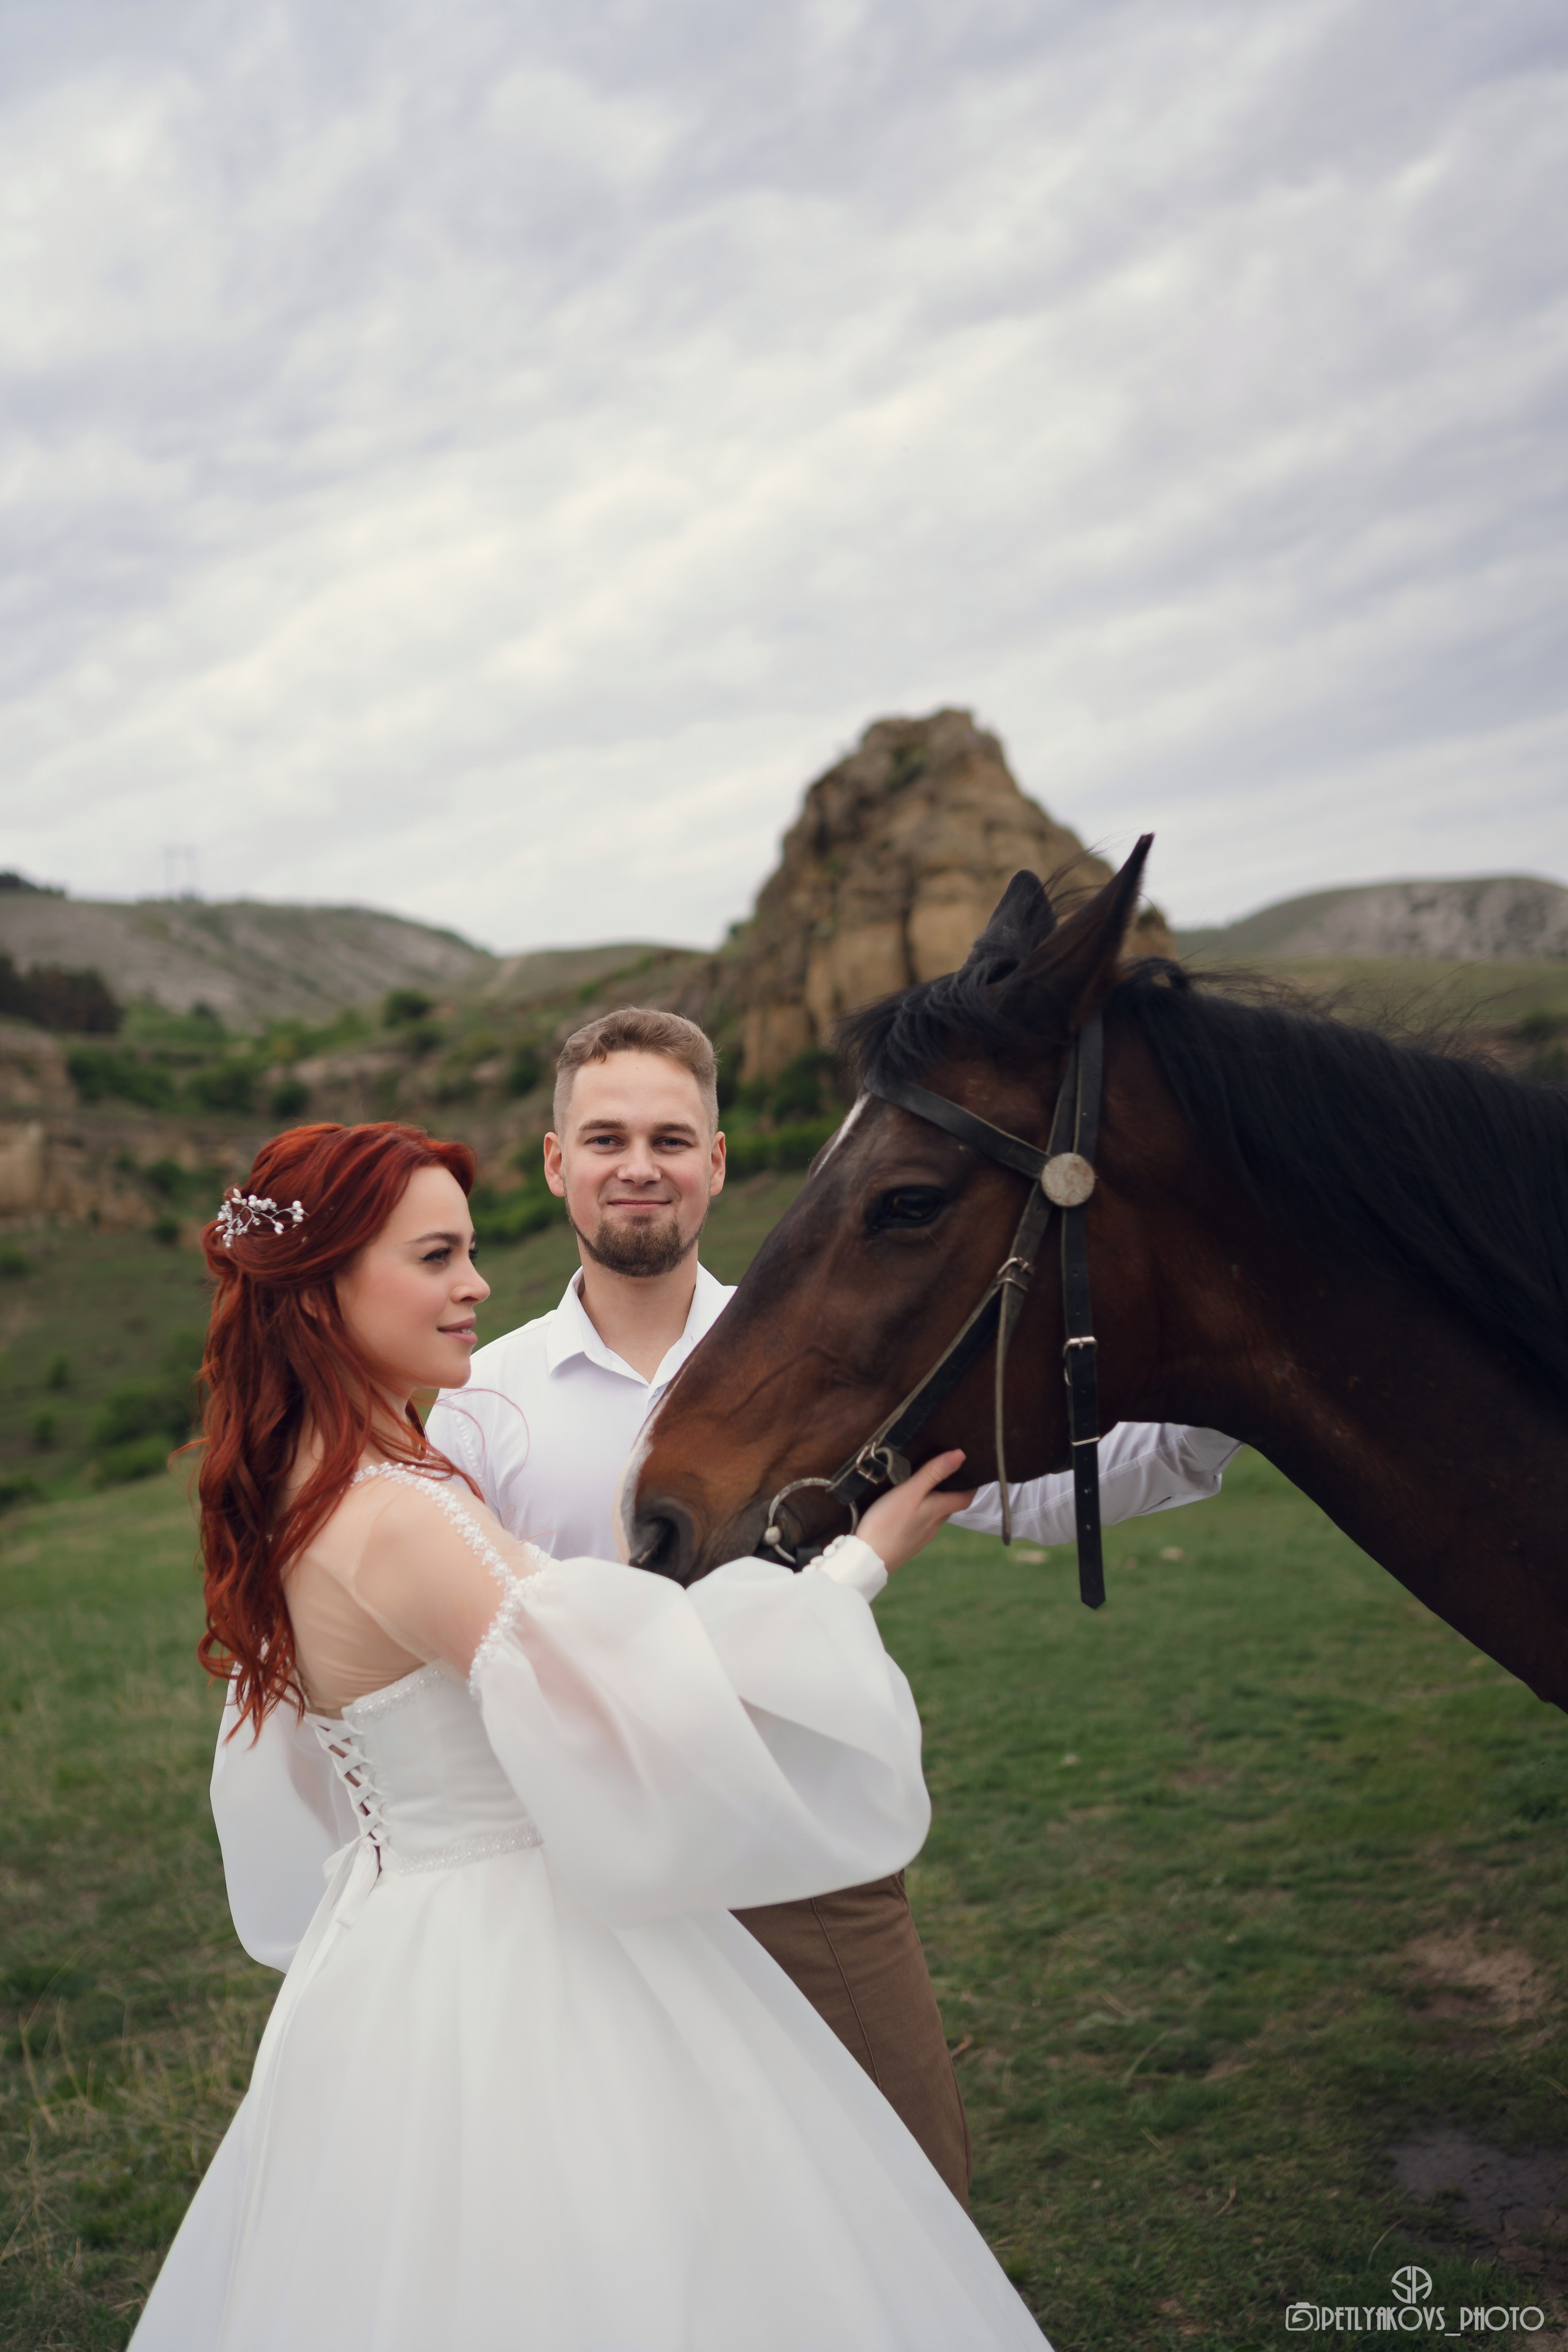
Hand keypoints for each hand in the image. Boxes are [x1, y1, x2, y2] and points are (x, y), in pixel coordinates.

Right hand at [856, 1450, 973, 1576]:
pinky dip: (919, 1514)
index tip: (969, 1470)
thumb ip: (934, 1473)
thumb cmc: (888, 1522)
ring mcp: (921, 1537)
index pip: (965, 1498)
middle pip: (950, 1506)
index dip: (971, 1485)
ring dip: (933, 1502)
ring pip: (934, 1516)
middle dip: (950, 1490)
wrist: (868, 1560)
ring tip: (923, 1487)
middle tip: (944, 1472)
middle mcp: (934, 1525)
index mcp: (939, 1510)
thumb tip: (961, 1455)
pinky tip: (906, 1510)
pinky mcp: (907, 1543)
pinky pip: (920, 1525)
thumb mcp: (910, 1491)